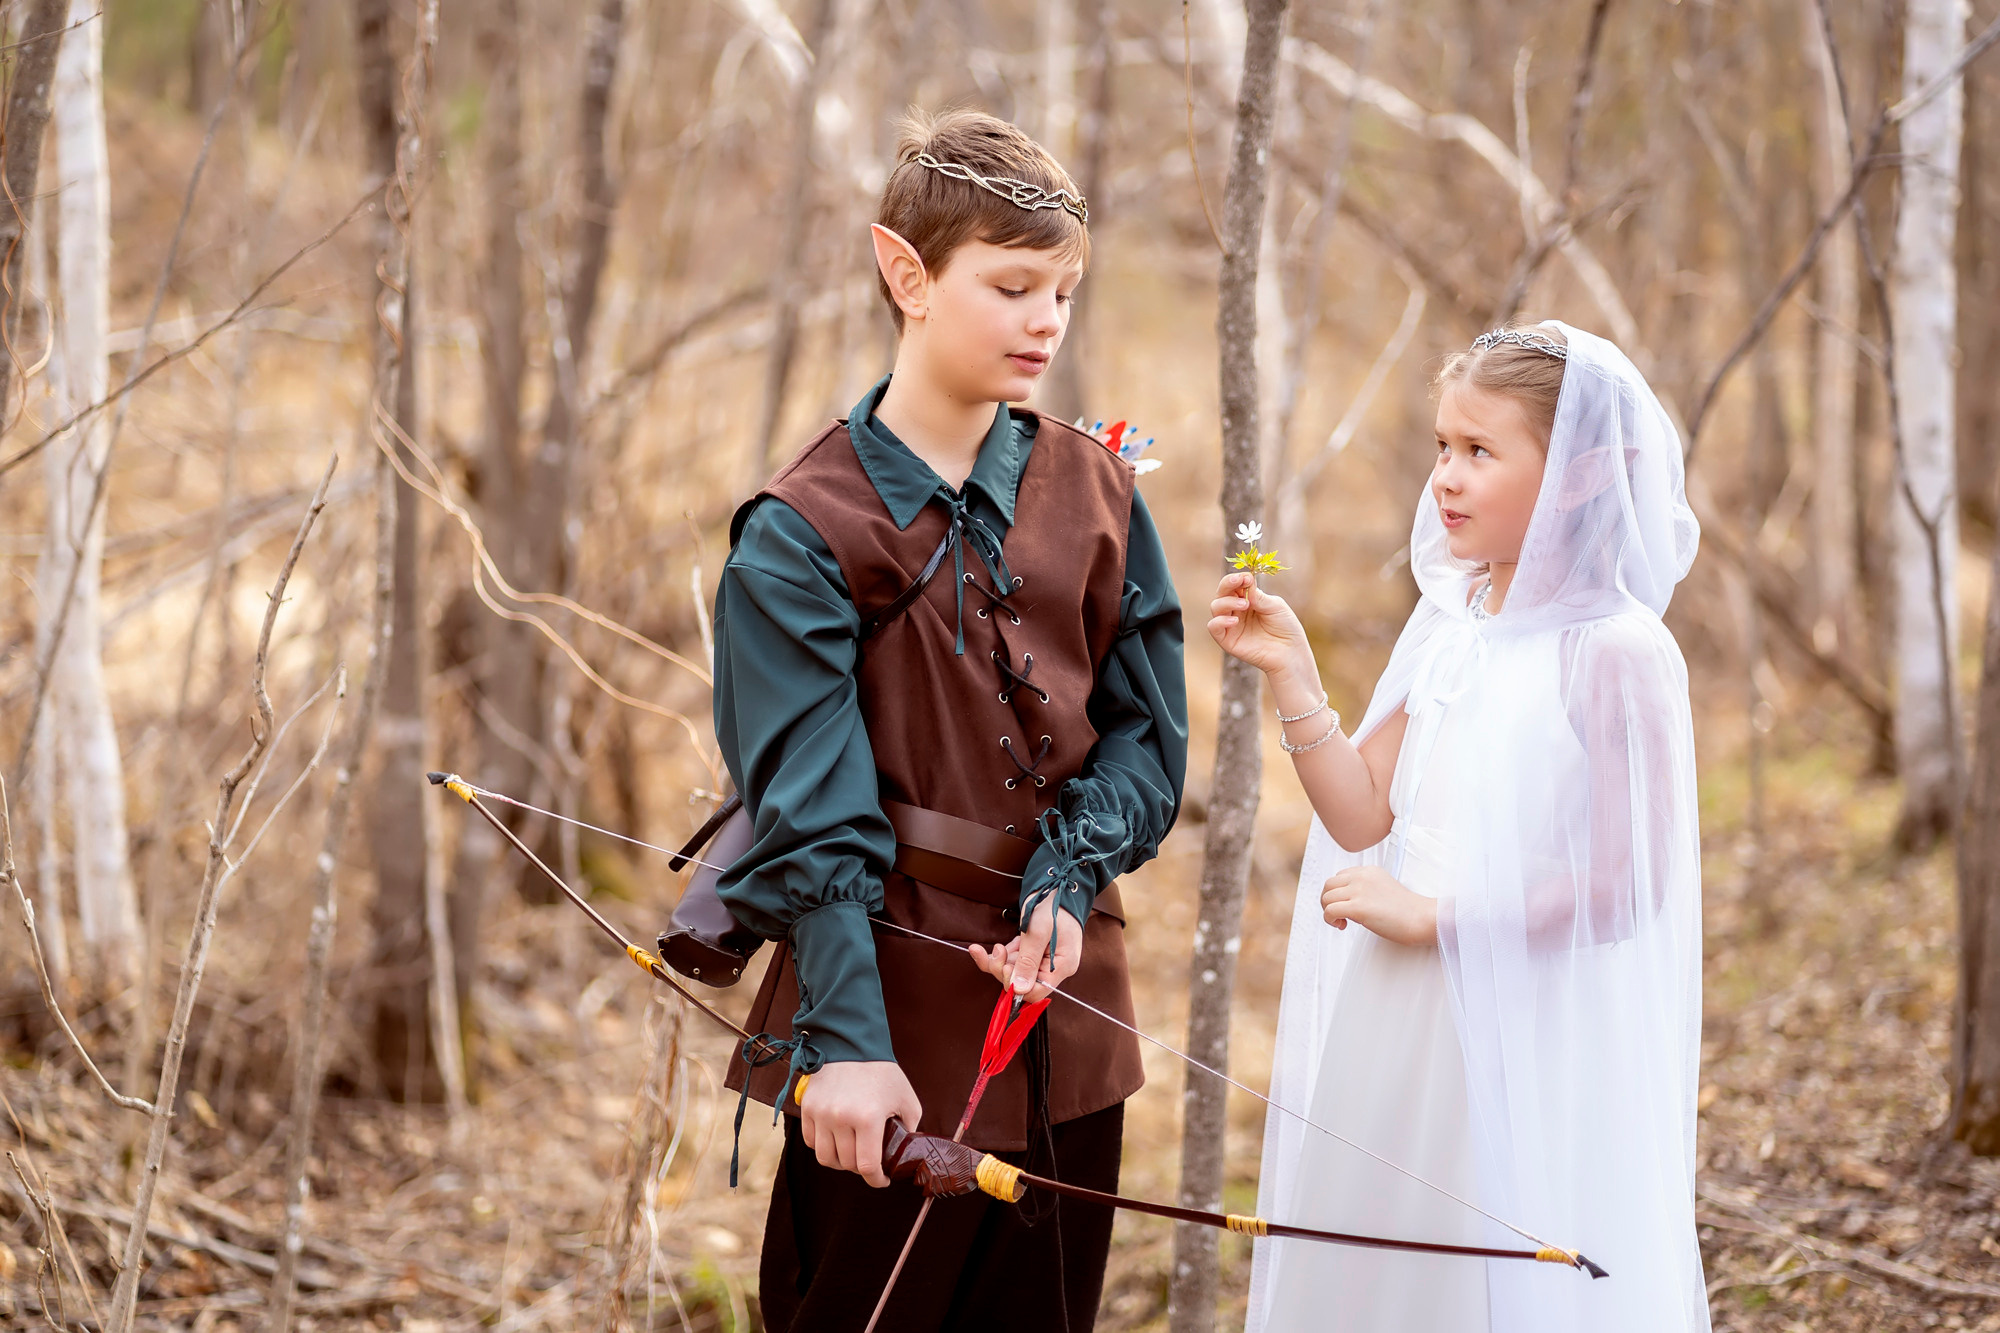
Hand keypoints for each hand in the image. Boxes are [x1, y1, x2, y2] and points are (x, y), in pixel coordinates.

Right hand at [798, 1061, 922, 1187]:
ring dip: (840, 1162)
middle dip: (861, 1168)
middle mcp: (841, 1118)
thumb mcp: (906, 1098)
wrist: (851, 1044)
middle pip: (847, 1164)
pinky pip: (811, 1142)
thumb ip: (909, 1127)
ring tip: (851, 1153)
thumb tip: (904, 1152)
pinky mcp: (808, 1108)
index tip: (883, 1180)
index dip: (876, 1180)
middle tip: (870, 1162)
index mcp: (868, 1117)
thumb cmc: (881, 1072)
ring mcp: (821, 1114)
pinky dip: (824, 1147)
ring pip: (826, 1158)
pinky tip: (836, 1140)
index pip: (867, 1165)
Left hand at [968, 895, 1082, 1001]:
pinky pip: (1011, 960)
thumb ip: (1028, 961)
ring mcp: (1041, 960)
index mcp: (1062, 966)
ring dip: (997, 961)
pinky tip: (980, 949)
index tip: (1006, 967)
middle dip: (1003, 969)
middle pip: (1022, 982)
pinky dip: (997, 955)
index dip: (1017, 984)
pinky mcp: (1030, 952)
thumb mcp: (1038, 932)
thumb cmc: (1052, 905)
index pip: (1036, 991)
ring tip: (990, 947)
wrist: (1056, 885)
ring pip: (1012, 971)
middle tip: (998, 950)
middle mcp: (1052, 967)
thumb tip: (1019, 989)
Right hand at [1208, 572, 1315, 686]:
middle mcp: (1236, 611)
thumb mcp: (1275, 606)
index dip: (1237, 578)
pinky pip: (1213, 627)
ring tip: (1244, 605)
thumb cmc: (1286, 627)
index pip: (1235, 585)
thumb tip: (1245, 583)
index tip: (1246, 577)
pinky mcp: (1227, 640)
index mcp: (1248, 600)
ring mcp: (1231, 625)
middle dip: (1228, 584)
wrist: (1290, 653)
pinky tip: (1234, 621)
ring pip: (1216, 607)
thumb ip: (1258, 596)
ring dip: (1227, 602)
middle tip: (1239, 582)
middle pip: (1222, 593)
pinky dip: (1220, 621)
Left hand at [1321, 866, 1438, 946]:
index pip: (1340, 876)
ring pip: (1326, 898)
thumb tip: (1344, 902)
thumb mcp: (1383, 889)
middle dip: (1328, 901)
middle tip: (1340, 916)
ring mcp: (1360, 891)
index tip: (1348, 907)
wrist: (1422, 919)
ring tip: (1343, 922)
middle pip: (1328, 885)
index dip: (1339, 893)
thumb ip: (1365, 888)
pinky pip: (1329, 911)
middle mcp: (1362, 876)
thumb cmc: (1406, 911)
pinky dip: (1330, 920)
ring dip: (1328, 912)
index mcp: (1369, 871)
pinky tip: (1343, 926)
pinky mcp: (1358, 907)